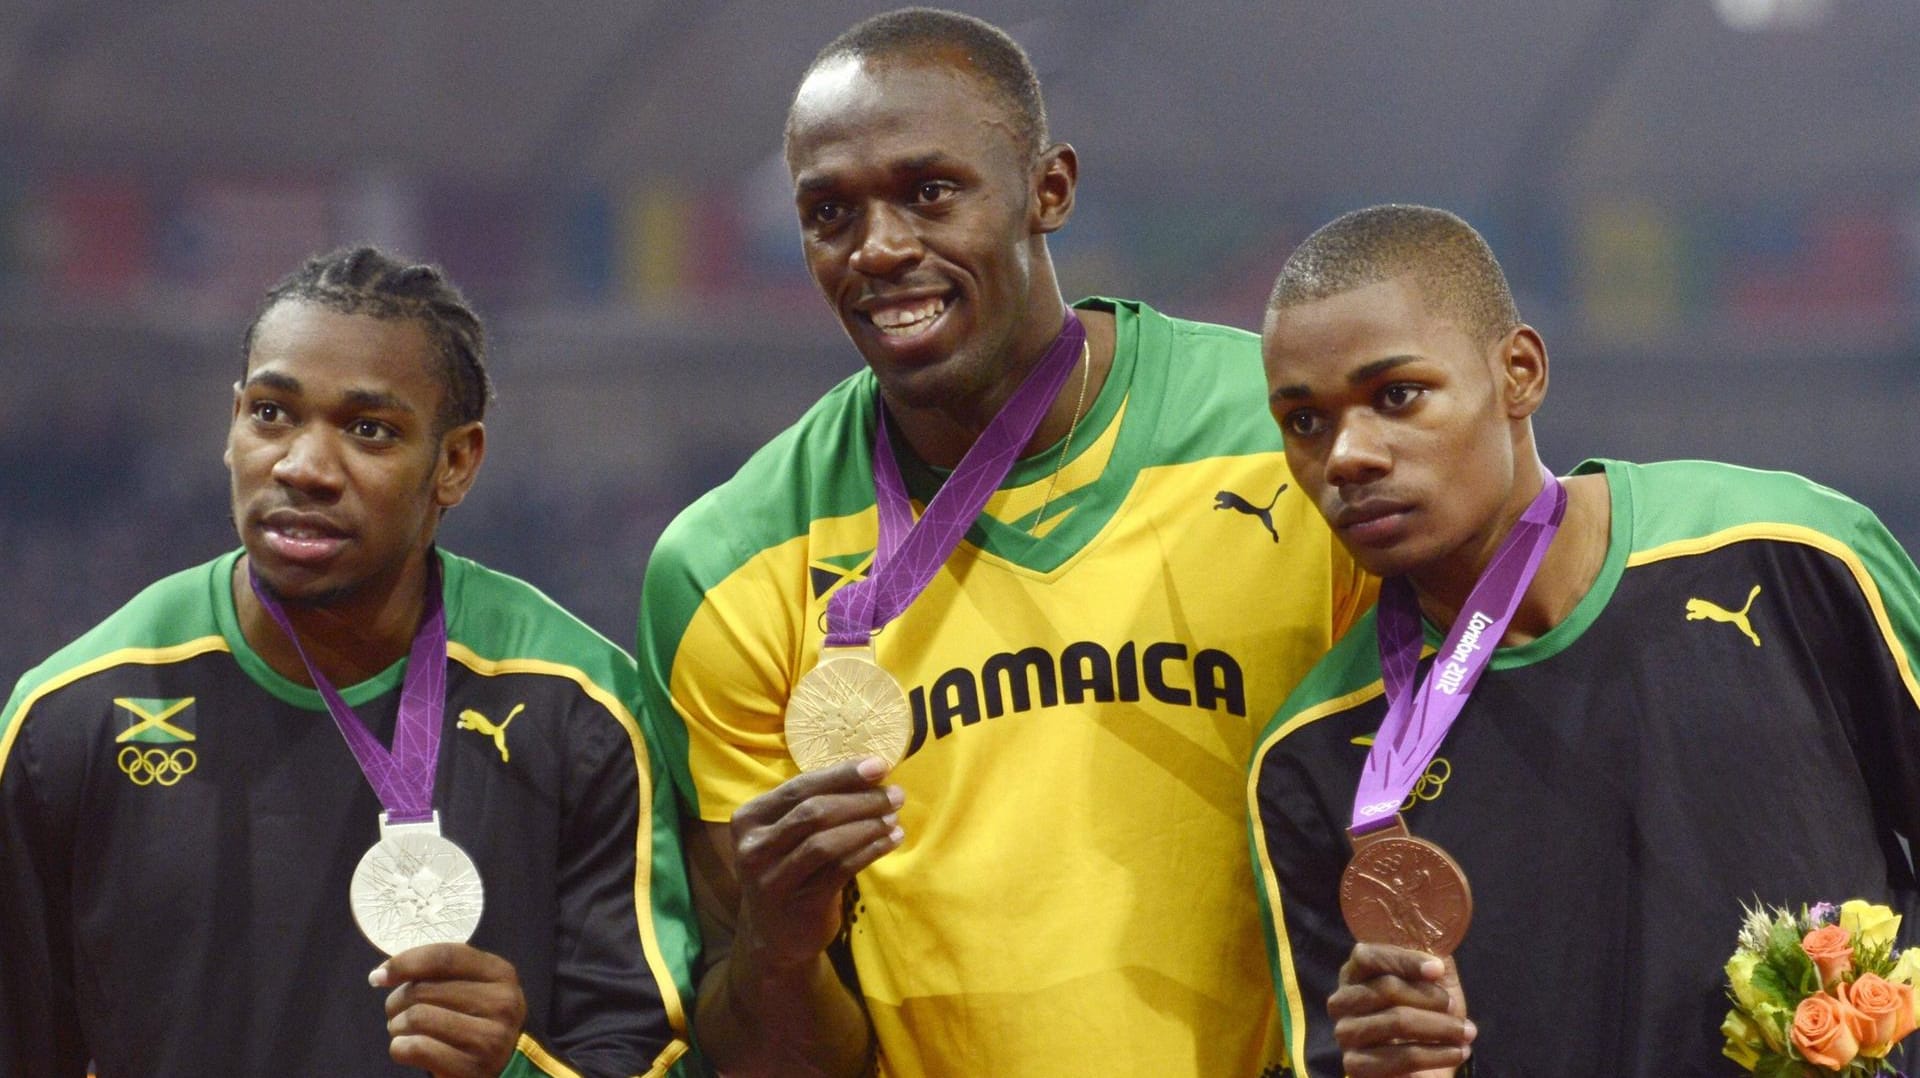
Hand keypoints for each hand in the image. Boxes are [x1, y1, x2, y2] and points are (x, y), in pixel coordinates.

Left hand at [372, 942, 526, 1077]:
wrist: (502, 1067)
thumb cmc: (475, 1020)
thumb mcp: (472, 987)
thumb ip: (441, 972)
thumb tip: (383, 973)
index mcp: (501, 974)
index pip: (444, 957)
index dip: (405, 963)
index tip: (379, 976)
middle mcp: (502, 1003)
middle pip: (424, 989)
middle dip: (397, 1000)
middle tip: (397, 1012)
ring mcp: (490, 1038)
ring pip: (417, 1017)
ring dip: (397, 1025)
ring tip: (402, 1030)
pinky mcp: (472, 1067)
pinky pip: (416, 1048)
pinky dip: (399, 1048)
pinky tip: (406, 1048)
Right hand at [728, 756, 903, 977]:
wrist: (774, 937)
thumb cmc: (788, 870)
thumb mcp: (787, 835)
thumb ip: (813, 805)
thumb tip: (870, 772)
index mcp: (748, 820)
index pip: (798, 788)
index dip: (841, 774)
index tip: (879, 765)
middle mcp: (753, 849)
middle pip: (813, 813)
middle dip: (860, 800)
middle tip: (894, 795)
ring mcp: (773, 880)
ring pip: (826, 842)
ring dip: (867, 826)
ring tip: (894, 818)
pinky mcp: (799, 905)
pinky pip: (841, 869)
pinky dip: (870, 851)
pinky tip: (891, 840)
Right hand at [1328, 942, 1473, 1077]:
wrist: (1427, 1070)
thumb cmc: (1427, 1021)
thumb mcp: (1434, 986)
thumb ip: (1432, 961)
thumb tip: (1439, 936)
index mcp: (1354, 974)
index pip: (1367, 956)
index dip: (1403, 960)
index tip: (1438, 969)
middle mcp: (1341, 1001)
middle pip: (1385, 988)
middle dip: (1429, 997)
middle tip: (1456, 1007)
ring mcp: (1345, 1035)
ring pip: (1394, 1021)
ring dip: (1440, 1026)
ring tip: (1467, 1032)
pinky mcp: (1355, 1067)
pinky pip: (1400, 1058)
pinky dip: (1435, 1054)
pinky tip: (1457, 1052)